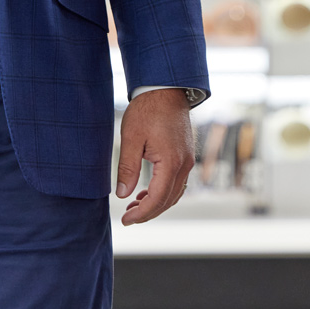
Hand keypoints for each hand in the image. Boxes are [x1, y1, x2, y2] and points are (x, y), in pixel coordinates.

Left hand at [116, 89, 195, 224]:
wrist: (165, 89)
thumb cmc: (147, 110)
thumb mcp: (131, 138)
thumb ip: (127, 168)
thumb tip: (122, 194)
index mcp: (171, 162)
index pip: (157, 199)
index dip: (142, 213)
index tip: (126, 220)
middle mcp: (184, 164)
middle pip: (168, 200)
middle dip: (149, 212)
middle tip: (128, 217)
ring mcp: (187, 160)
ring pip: (175, 193)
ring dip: (157, 203)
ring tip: (135, 207)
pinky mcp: (185, 154)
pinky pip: (177, 182)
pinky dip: (164, 192)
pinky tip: (147, 191)